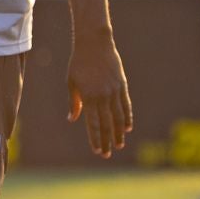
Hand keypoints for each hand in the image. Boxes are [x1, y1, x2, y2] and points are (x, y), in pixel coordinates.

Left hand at [67, 33, 132, 158]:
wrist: (95, 44)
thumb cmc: (78, 63)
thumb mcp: (71, 83)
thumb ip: (74, 103)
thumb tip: (72, 119)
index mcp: (89, 97)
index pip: (93, 123)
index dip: (95, 138)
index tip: (97, 150)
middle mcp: (103, 97)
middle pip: (106, 124)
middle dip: (107, 140)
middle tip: (107, 154)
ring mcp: (114, 91)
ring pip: (118, 117)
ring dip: (118, 132)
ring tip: (119, 145)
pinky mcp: (122, 85)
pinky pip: (126, 105)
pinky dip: (127, 117)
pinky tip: (128, 128)